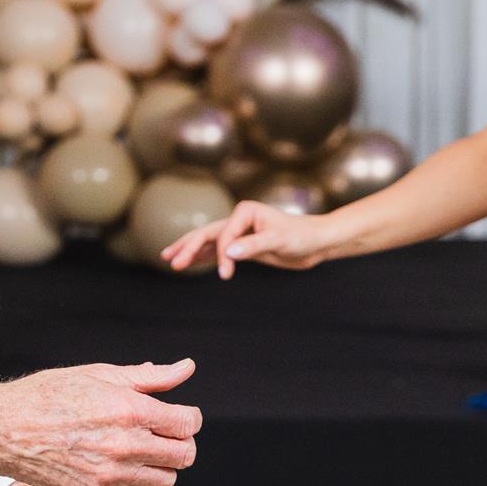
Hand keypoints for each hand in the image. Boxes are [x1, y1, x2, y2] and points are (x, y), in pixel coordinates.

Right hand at [0, 360, 199, 485]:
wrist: (6, 429)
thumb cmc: (48, 395)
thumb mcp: (99, 375)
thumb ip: (149, 377)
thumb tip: (186, 369)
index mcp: (128, 410)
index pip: (187, 423)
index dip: (188, 418)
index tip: (177, 415)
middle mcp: (124, 445)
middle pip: (184, 455)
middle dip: (181, 442)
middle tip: (164, 433)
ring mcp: (111, 475)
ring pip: (166, 479)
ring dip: (161, 464)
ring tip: (140, 449)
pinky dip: (137, 483)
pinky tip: (119, 465)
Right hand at [161, 201, 333, 277]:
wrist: (317, 241)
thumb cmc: (303, 236)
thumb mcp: (279, 241)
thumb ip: (253, 246)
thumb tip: (228, 253)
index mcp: (244, 211)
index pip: (224, 235)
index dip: (221, 254)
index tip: (226, 274)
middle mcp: (238, 219)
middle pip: (207, 234)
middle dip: (188, 248)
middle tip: (172, 262)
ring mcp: (240, 232)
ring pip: (208, 242)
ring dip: (190, 250)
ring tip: (168, 259)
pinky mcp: (243, 246)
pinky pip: (218, 251)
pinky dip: (204, 257)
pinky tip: (190, 263)